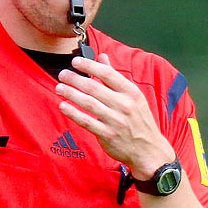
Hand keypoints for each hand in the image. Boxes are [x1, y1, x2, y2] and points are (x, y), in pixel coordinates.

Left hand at [55, 53, 173, 179]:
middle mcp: (124, 105)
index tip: (75, 62)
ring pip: (88, 103)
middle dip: (75, 79)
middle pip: (94, 87)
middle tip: (62, 74)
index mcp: (131, 92)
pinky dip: (73, 113)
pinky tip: (63, 106)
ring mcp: (115, 121)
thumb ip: (115, 77)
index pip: (107, 74)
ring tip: (59, 88)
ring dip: (71, 94)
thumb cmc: (139, 121)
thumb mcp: (134, 97)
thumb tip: (102, 57)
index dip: (89, 65)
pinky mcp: (107, 135)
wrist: (148, 150)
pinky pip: (86, 121)